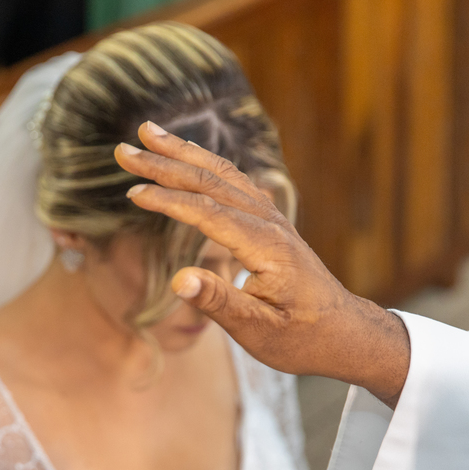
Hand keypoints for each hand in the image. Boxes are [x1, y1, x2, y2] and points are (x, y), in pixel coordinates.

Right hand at [115, 122, 410, 408]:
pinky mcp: (270, 222)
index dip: (168, 200)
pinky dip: (204, 163)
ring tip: (148, 131)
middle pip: (211, 181)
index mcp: (266, 247)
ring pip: (222, 174)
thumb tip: (180, 281)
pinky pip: (233, 181)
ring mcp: (271, 218)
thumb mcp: (259, 330)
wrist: (345, 333)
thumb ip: (219, 303)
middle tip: (123, 150)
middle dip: (164, 163)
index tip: (132, 193)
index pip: (208, 213)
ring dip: (182, 152)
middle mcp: (269, 223)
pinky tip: (187, 156)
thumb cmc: (302, 338)